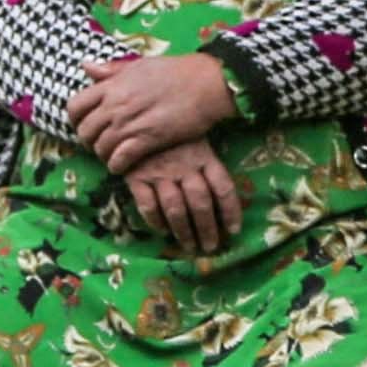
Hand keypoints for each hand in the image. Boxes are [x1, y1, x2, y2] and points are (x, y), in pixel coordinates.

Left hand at [64, 48, 237, 166]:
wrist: (205, 83)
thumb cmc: (175, 71)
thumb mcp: (139, 64)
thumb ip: (111, 70)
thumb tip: (85, 67)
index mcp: (112, 85)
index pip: (75, 106)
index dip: (75, 121)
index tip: (84, 125)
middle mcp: (116, 104)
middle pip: (85, 131)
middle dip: (89, 142)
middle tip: (100, 144)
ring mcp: (131, 122)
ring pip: (101, 147)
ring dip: (104, 155)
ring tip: (113, 156)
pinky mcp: (147, 139)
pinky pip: (120, 159)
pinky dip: (117, 166)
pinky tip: (123, 166)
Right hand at [121, 138, 240, 253]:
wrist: (132, 119)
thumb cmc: (172, 134)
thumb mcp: (196, 139)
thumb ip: (208, 164)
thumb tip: (222, 198)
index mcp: (204, 156)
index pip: (223, 187)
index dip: (231, 211)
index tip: (234, 230)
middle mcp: (184, 166)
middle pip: (200, 203)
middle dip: (207, 229)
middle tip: (211, 247)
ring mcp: (159, 172)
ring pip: (176, 209)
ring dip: (184, 232)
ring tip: (190, 247)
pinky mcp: (137, 177)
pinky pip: (148, 205)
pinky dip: (156, 222)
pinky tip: (163, 231)